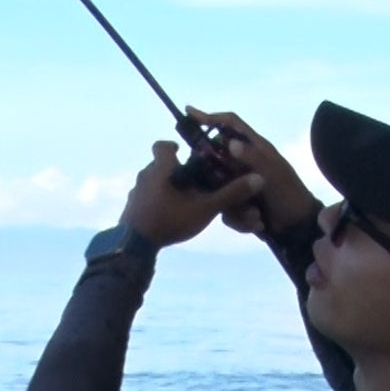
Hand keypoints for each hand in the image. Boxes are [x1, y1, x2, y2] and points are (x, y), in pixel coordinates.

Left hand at [119, 138, 266, 248]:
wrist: (135, 245)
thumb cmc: (171, 219)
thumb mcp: (205, 207)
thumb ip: (230, 193)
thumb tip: (258, 178)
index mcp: (161, 168)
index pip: (162, 145)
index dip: (172, 146)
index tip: (182, 152)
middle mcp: (144, 175)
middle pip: (159, 165)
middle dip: (174, 171)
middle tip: (190, 182)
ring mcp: (134, 193)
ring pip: (151, 182)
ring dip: (164, 187)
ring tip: (180, 201)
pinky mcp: (130, 208)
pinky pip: (144, 198)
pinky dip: (155, 202)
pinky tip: (166, 215)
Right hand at [182, 106, 319, 236]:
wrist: (297, 227)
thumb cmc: (289, 195)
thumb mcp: (273, 175)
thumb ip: (253, 158)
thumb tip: (229, 142)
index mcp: (255, 149)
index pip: (231, 125)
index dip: (211, 117)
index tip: (189, 113)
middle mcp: (243, 163)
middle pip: (215, 159)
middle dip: (215, 176)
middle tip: (221, 188)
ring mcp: (238, 183)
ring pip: (218, 188)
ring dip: (236, 206)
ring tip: (255, 213)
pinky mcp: (237, 203)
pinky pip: (225, 209)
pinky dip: (240, 218)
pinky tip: (257, 221)